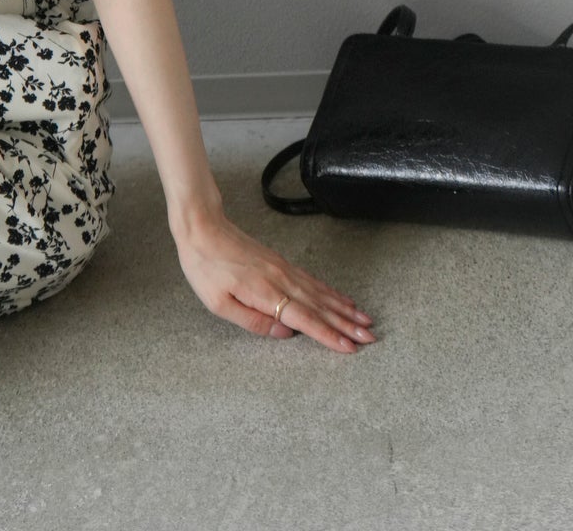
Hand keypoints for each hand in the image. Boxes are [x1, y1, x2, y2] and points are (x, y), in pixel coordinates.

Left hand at [175, 211, 376, 353]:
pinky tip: (339, 298)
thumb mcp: (218, 303)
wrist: (202, 227)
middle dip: (347, 323)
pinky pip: (311, 279)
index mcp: (265, 292)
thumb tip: (284, 334)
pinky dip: (329, 291)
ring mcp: (282, 268)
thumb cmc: (205, 267)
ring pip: (320, 292)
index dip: (329, 335)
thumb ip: (253, 322)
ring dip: (344, 308)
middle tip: (370, 336)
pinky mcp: (280, 262)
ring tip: (364, 319)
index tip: (350, 347)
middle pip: (320, 306)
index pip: (304, 319)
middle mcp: (280, 279)